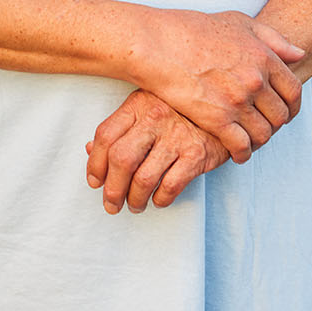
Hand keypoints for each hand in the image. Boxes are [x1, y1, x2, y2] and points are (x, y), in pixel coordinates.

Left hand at [86, 90, 227, 212]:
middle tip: (111, 203)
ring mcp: (176, 136)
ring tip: (134, 205)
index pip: (105, 135)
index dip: (95, 163)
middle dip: (112, 189)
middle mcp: (155, 118)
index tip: (94, 181)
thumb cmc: (178, 110)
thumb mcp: (145, 109)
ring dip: (134, 200)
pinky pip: (171, 186)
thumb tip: (90, 151)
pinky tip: (158, 199)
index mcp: (137, 104)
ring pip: (144, 178)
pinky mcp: (197, 154)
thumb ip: (120, 129)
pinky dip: (160, 199)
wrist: (221, 107)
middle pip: (121, 160)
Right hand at [134, 9, 304, 162]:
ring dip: (259, 141)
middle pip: (280, 115)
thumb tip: (299, 54)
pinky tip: (236, 152)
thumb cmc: (193, 29)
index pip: (293, 91)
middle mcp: (255, 79)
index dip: (292, 106)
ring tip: (249, 140)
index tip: (283, 111)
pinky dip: (242, 154)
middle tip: (263, 127)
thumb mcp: (237, 22)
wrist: (157, 43)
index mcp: (263, 56)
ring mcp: (237, 101)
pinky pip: (242, 147)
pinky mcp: (217, 120)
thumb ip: (271, 37)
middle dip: (274, 124)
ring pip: (263, 134)